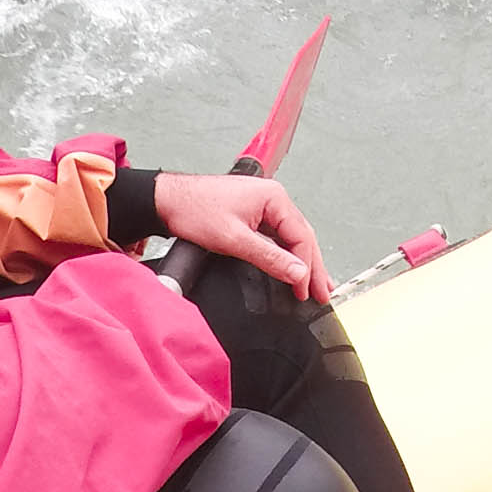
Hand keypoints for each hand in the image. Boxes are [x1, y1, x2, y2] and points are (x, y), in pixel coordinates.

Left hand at [153, 172, 331, 302]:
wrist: (167, 200)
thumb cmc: (196, 211)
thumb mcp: (234, 240)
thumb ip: (269, 257)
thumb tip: (298, 273)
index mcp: (274, 198)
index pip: (301, 236)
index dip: (307, 267)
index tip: (308, 291)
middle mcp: (274, 198)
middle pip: (301, 236)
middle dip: (313, 266)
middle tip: (323, 293)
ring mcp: (263, 205)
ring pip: (290, 237)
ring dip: (301, 261)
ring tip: (315, 285)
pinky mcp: (253, 213)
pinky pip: (276, 235)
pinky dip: (285, 254)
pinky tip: (291, 268)